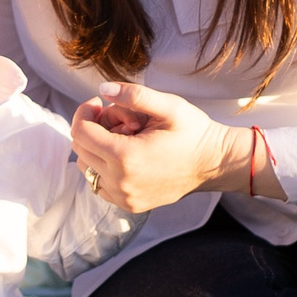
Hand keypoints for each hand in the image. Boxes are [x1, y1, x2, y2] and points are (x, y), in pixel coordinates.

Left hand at [70, 81, 252, 212]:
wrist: (216, 164)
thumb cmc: (194, 132)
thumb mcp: (168, 106)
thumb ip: (133, 95)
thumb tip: (102, 90)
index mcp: (125, 157)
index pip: (80, 133)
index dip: (84, 112)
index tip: (99, 103)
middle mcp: (120, 182)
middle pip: (80, 150)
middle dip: (93, 128)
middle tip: (118, 118)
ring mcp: (124, 197)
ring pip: (87, 168)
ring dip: (98, 148)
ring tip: (125, 137)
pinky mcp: (130, 205)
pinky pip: (100, 185)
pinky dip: (104, 168)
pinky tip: (126, 155)